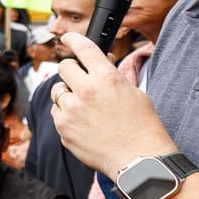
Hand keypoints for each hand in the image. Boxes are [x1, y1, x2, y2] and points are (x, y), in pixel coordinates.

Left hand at [50, 33, 177, 175]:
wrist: (139, 160)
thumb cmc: (142, 128)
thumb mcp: (134, 93)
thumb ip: (111, 77)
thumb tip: (100, 65)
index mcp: (106, 78)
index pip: (83, 48)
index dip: (72, 39)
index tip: (66, 38)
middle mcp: (86, 90)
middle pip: (64, 67)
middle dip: (72, 71)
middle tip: (80, 80)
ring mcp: (71, 110)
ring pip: (57, 91)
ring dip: (68, 95)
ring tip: (86, 108)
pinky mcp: (63, 128)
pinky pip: (57, 113)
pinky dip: (65, 114)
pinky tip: (83, 123)